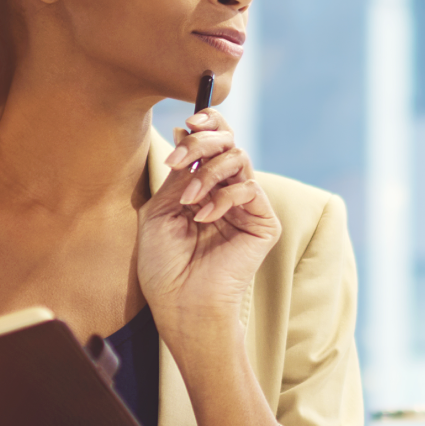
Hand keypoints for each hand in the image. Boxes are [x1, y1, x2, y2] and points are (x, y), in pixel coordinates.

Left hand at [139, 109, 280, 339]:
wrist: (181, 304)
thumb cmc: (165, 266)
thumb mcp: (160, 210)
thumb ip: (179, 174)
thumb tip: (186, 129)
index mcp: (203, 187)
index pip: (214, 143)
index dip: (207, 123)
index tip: (188, 122)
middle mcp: (227, 192)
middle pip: (229, 142)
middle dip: (205, 141)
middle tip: (182, 158)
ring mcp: (247, 207)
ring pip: (240, 159)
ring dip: (209, 172)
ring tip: (189, 200)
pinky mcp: (263, 223)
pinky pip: (250, 189)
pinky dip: (224, 197)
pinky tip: (204, 218)